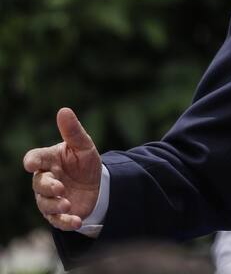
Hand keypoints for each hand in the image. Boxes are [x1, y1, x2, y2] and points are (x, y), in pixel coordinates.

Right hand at [23, 108, 101, 230]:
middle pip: (39, 183)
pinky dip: (66, 221)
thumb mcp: (84, 146)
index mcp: (49, 160)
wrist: (97, 186)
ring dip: (55, 205)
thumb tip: (64, 110)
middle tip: (59, 187)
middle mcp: (46, 179)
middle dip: (47, 186)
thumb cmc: (84, 163)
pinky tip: (77, 221)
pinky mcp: (59, 213)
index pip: (35, 158)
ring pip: (45, 203)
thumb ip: (73, 131)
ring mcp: (51, 198)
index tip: (32, 163)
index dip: (32, 161)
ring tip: (67, 204)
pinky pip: (57, 220)